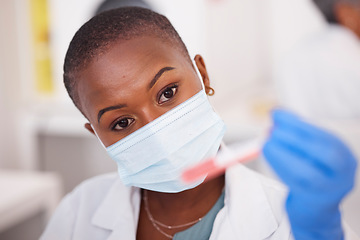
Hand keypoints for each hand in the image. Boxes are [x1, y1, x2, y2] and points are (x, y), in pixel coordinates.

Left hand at [263, 109, 356, 239]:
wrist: (316, 208)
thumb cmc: (312, 172)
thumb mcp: (311, 151)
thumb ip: (298, 133)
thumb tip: (276, 113)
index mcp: (344, 155)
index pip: (325, 136)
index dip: (299, 124)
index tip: (277, 114)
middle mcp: (342, 174)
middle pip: (324, 154)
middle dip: (296, 138)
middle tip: (272, 130)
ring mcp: (329, 190)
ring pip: (307, 173)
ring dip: (282, 154)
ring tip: (265, 142)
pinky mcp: (311, 201)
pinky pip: (293, 183)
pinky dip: (278, 166)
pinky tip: (267, 154)